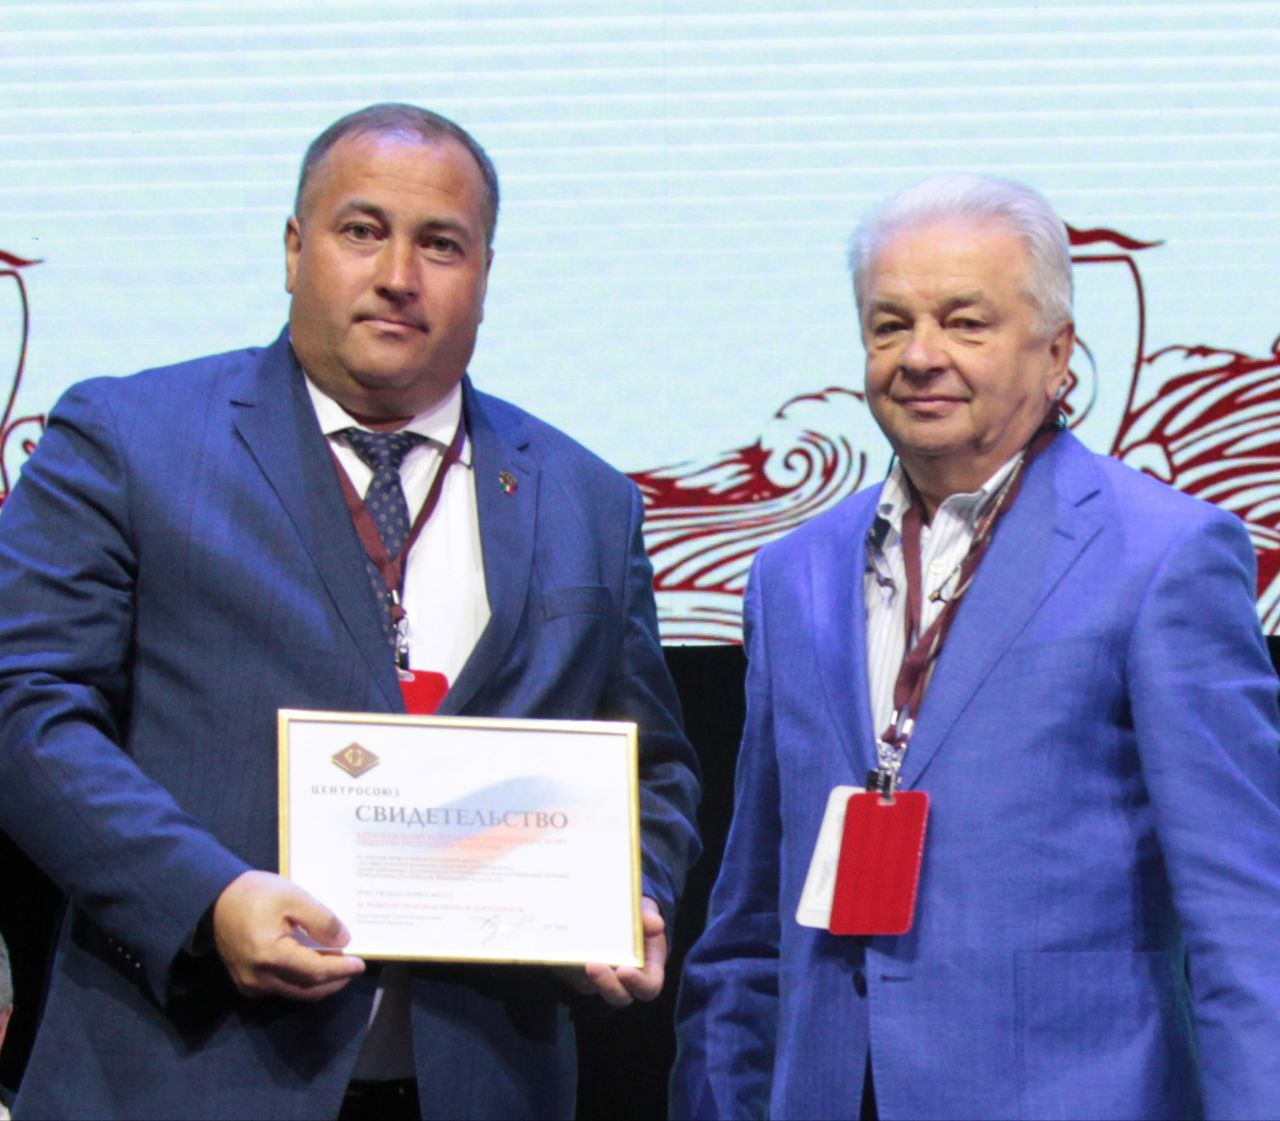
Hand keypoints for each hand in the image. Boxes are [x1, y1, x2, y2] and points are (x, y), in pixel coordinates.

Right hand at [211, 870, 364, 1000]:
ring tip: (337, 970)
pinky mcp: (245, 983)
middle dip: (333, 981)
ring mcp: (250, 984)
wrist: (215, 900)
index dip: (341, 969)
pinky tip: (312, 969)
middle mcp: (259, 978)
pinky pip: (280, 989)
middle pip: (306, 988)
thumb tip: (343, 942)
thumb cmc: (255, 894)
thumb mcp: (293, 896)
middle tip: (352, 969)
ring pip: (294, 992)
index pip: (316, 971)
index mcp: (271, 955)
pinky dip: (301, 982)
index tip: (360, 963)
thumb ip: (321, 920)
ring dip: (318, 984)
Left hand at [554, 896, 666, 1006]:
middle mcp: (625, 981)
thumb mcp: (646, 914)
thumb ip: (649, 919)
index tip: (624, 970)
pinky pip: (573, 977)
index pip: (648, 987)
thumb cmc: (638, 920)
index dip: (637, 983)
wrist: (618, 916)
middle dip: (606, 984)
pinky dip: (566, 968)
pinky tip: (560, 952)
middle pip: (618, 995)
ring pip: (593, 989)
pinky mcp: (581, 974)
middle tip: (592, 966)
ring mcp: (602, 979)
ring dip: (582, 977)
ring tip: (574, 959)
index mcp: (648, 970)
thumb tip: (656, 924)